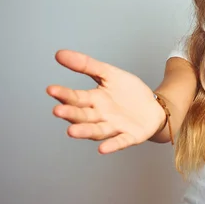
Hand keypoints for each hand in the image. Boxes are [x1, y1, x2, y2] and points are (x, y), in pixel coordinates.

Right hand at [46, 50, 165, 152]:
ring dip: (85, 131)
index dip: (64, 95)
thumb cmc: (128, 92)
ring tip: (71, 131)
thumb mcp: (109, 74)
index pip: (76, 98)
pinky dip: (111, 145)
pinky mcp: (130, 136)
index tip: (51, 89)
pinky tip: (102, 149)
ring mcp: (114, 127)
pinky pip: (120, 141)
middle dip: (70, 114)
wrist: (153, 106)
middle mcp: (100, 116)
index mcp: (94, 100)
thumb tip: (59, 54)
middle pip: (83, 116)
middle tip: (58, 111)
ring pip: (97, 130)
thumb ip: (86, 65)